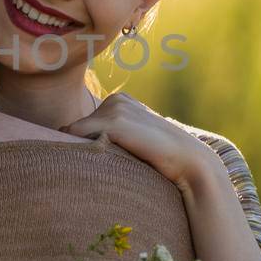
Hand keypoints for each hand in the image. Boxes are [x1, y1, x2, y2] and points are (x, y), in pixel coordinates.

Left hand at [59, 92, 212, 189]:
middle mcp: (115, 99)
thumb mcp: (134, 137)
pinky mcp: (114, 122)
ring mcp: (114, 108)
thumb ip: (113, 134)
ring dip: (81, 150)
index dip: (89, 144)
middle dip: (83, 146)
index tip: (106, 156)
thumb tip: (76, 142)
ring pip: (72, 133)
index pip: (85, 124)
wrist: (188, 160)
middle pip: (76, 128)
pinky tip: (99, 161)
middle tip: (108, 161)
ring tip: (111, 161)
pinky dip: (77, 150)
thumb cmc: (160, 157)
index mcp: (120, 99)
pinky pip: (73, 135)